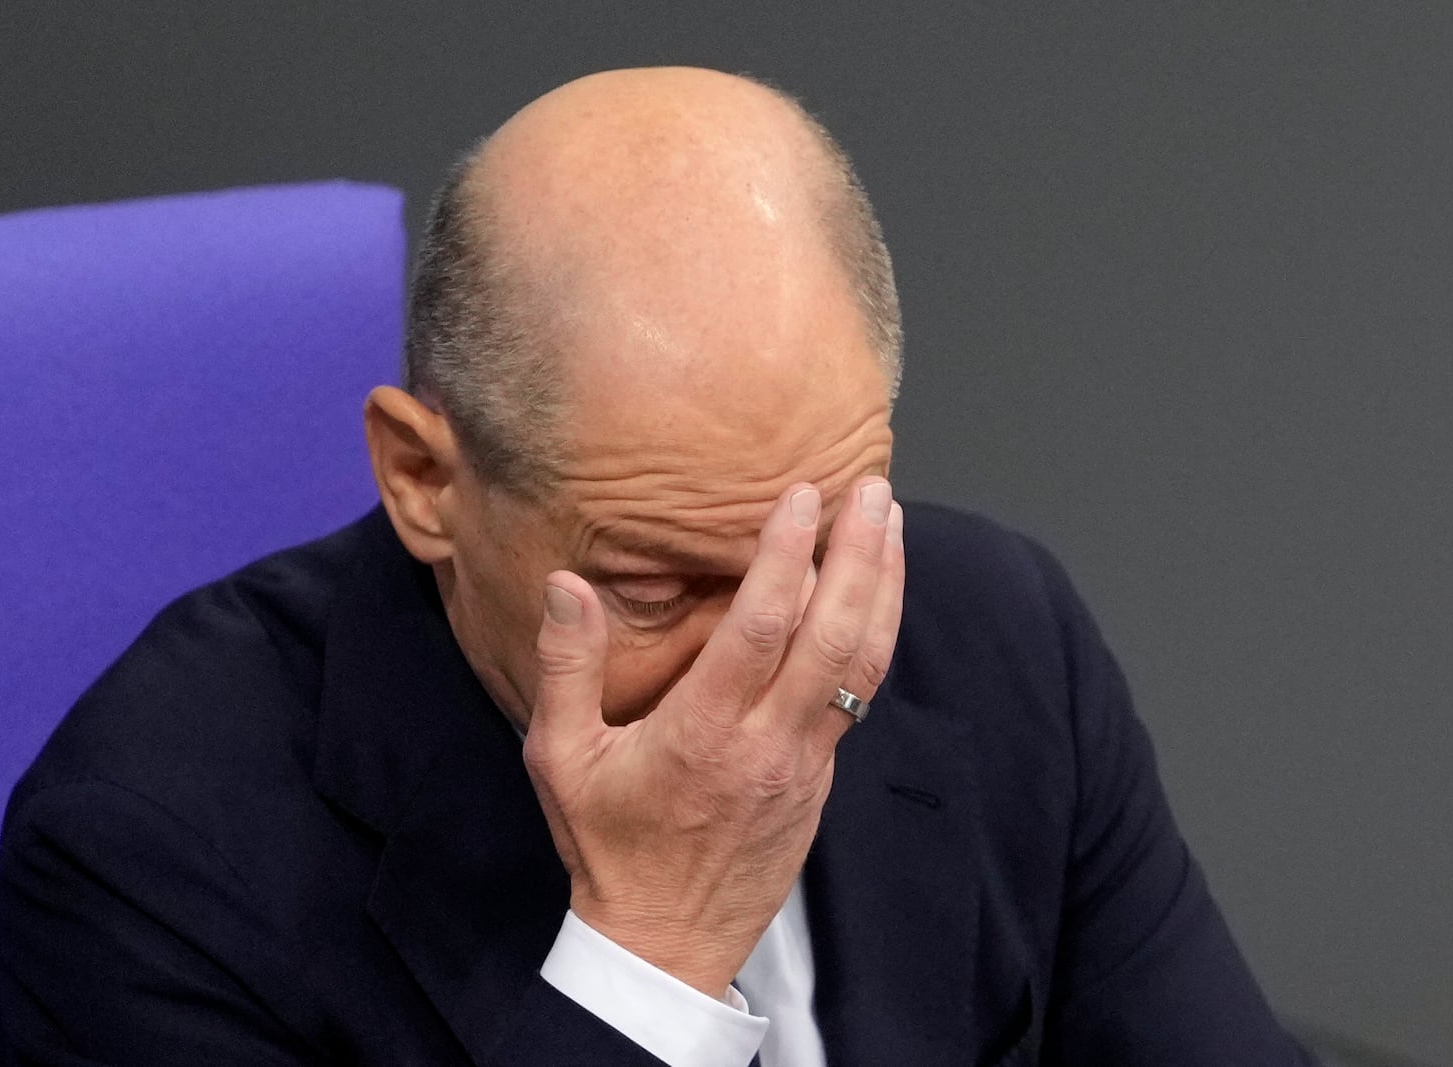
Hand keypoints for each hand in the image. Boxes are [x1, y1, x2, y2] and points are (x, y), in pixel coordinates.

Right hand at [522, 478, 905, 996]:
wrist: (666, 942)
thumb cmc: (608, 845)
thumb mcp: (560, 758)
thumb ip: (566, 668)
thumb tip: (567, 584)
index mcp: (700, 734)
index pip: (757, 630)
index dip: (784, 557)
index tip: (800, 496)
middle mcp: (766, 744)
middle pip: (832, 637)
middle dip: (860, 556)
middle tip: (873, 490)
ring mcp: (805, 763)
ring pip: (862, 665)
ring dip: (883, 589)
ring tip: (893, 524)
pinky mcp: (821, 778)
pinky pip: (858, 694)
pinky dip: (874, 635)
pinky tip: (877, 595)